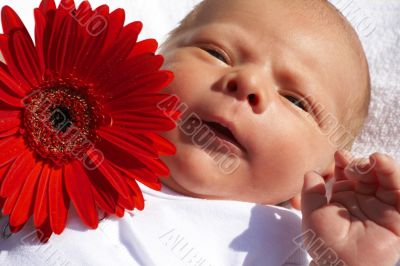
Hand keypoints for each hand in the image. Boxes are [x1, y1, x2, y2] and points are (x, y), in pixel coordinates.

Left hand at [301, 151, 399, 265]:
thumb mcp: (312, 213)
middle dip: (361, 163)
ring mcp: (381, 207)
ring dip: (380, 165)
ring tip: (372, 159)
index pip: (347, 173)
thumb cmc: (324, 244)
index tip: (339, 154)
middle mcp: (363, 200)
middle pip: (367, 173)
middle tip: (353, 167)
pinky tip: (381, 163)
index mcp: (344, 197)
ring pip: (386, 179)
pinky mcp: (396, 217)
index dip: (344, 161)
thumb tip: (311, 172)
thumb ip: (311, 192)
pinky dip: (394, 175)